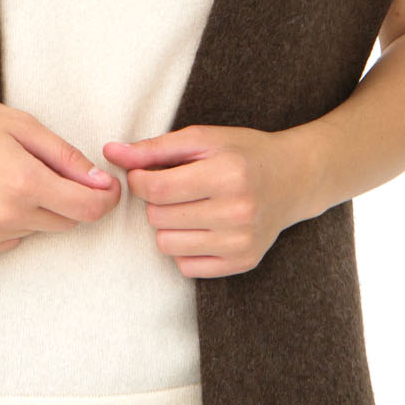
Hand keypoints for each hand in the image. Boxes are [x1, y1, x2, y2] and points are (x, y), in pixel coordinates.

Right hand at [0, 90, 120, 256]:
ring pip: (39, 230)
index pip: (88, 208)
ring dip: (37, 209)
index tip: (107, 187)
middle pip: (67, 222)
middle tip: (44, 168)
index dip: (107, 198)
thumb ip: (66, 156)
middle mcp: (6, 215)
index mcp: (24, 181)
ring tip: (6, 176)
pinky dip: (12, 222)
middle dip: (69, 198)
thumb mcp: (21, 124)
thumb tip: (100, 181)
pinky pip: (12, 240)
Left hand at [101, 125, 315, 278]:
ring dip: (168, 226)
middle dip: (156, 201)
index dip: (139, 180)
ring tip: (189, 207)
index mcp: (228, 174)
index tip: (146, 173)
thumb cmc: (244, 153)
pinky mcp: (243, 262)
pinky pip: (186, 266)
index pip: (155, 188)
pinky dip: (185, 248)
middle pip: (158, 218)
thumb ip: (154, 148)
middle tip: (177, 188)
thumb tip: (110, 152)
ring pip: (167, 245)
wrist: (293, 178)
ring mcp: (241, 242)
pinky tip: (203, 227)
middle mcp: (237, 211)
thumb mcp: (203, 138)